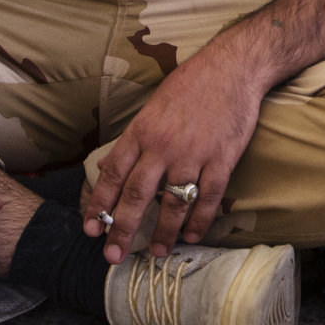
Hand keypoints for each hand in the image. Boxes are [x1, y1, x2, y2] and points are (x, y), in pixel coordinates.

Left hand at [83, 56, 261, 261]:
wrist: (233, 67)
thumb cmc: (191, 84)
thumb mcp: (152, 107)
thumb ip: (131, 140)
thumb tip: (106, 168)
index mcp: (142, 131)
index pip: (113, 174)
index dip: (100, 204)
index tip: (91, 229)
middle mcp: (164, 145)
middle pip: (138, 195)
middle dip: (123, 229)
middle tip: (113, 256)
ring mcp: (194, 153)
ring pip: (174, 201)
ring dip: (164, 231)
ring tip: (158, 252)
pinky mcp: (223, 157)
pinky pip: (209, 196)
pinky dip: (201, 219)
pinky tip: (193, 235)